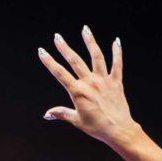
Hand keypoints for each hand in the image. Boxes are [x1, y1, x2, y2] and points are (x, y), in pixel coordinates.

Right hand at [38, 26, 140, 149]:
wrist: (119, 131)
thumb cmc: (97, 128)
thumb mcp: (77, 120)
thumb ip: (62, 113)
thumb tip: (47, 114)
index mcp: (78, 92)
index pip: (60, 73)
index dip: (49, 62)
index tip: (42, 51)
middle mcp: (90, 83)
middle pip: (75, 61)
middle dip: (64, 48)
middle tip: (57, 36)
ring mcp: (104, 81)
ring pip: (96, 56)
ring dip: (90, 42)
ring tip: (85, 30)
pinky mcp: (116, 82)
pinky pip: (117, 64)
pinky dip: (117, 53)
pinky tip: (116, 41)